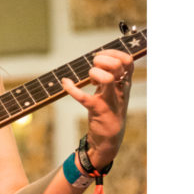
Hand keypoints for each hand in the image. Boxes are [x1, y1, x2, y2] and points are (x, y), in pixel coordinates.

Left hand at [61, 49, 133, 168]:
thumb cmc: (110, 111)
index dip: (114, 53)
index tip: (101, 56)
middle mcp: (120, 91)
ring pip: (107, 78)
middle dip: (102, 61)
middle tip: (94, 69)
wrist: (109, 139)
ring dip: (93, 72)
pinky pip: (84, 97)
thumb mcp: (115, 92)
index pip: (128, 61)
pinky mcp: (98, 111)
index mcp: (125, 85)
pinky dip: (72, 89)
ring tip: (89, 80)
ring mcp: (110, 101)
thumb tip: (101, 57)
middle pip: (117, 65)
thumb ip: (111, 76)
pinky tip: (66, 83)